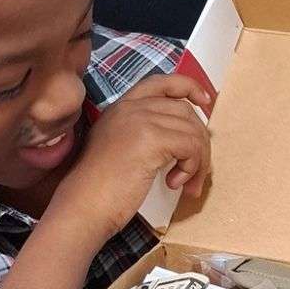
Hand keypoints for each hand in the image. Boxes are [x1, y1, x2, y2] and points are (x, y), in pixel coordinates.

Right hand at [55, 74, 211, 239]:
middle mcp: (130, 107)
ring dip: (198, 161)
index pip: (162, 82)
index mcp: (121, 107)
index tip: (205, 101)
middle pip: (184, 111)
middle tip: (196, 175)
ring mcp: (140, 120)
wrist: (83, 206)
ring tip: (186, 185)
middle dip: (199, 142)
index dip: (188, 86)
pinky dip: (192, 167)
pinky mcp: (151, 138)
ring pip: (192, 130)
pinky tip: (173, 184)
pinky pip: (191, 146)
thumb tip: (187, 138)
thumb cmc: (99, 190)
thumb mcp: (120, 149)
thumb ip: (146, 135)